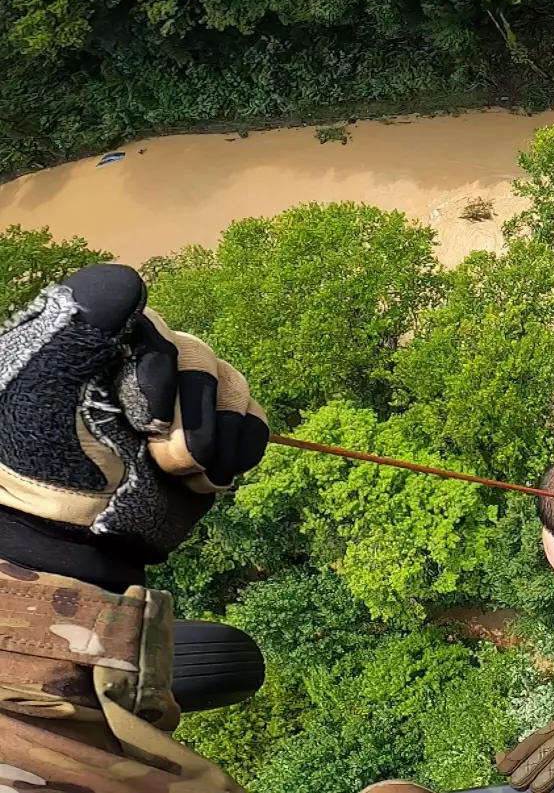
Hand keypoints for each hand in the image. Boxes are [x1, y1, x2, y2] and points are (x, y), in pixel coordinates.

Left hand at [0, 265, 268, 571]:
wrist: (70, 537)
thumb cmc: (38, 463)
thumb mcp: (38, 386)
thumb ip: (82, 327)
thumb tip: (134, 280)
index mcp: (105, 345)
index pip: (152, 326)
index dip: (159, 369)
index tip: (145, 420)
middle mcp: (147, 363)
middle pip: (197, 358)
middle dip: (190, 415)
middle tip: (165, 460)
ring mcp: (184, 400)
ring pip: (232, 386)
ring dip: (217, 434)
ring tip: (185, 474)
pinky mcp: (214, 433)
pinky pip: (253, 418)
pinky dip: (243, 445)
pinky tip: (216, 474)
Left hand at [496, 722, 553, 792]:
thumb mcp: (553, 747)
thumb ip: (527, 754)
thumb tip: (499, 758)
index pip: (534, 740)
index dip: (518, 754)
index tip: (505, 768)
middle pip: (547, 749)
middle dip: (531, 767)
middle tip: (520, 783)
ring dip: (550, 773)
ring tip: (538, 788)